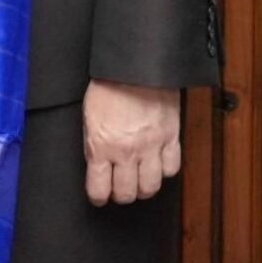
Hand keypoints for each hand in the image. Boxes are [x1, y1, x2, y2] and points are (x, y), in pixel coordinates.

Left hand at [83, 80, 180, 205]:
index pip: (99, 189)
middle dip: (121, 194)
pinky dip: (165, 170)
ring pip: (151, 187)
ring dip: (144, 187)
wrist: (135, 65)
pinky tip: (158, 165)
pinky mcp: (171, 137)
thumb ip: (94, 144)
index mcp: (102, 146)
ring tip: (140, 180)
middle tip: (120, 188)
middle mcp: (127, 151)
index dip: (99, 196)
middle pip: (127, 193)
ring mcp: (151, 146)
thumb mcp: (89, 117)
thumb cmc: (108, 85)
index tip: (100, 196)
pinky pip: (172, 168)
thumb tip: (97, 164)